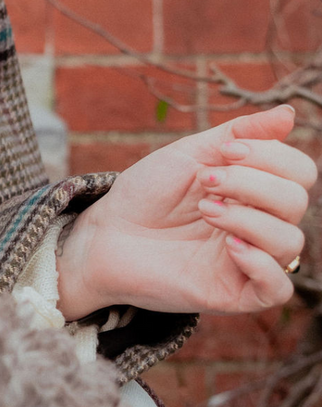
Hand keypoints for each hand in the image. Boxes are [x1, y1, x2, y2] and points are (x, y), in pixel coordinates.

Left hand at [57, 105, 316, 320]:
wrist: (107, 233)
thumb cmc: (147, 192)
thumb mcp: (190, 153)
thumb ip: (240, 133)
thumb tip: (288, 113)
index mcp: (256, 190)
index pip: (300, 172)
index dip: (272, 156)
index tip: (226, 151)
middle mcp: (260, 224)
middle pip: (296, 202)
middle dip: (252, 183)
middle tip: (206, 182)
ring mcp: (250, 260)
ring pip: (290, 242)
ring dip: (249, 219)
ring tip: (206, 211)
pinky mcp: (236, 293)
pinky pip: (279, 288)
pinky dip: (262, 264)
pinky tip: (229, 246)